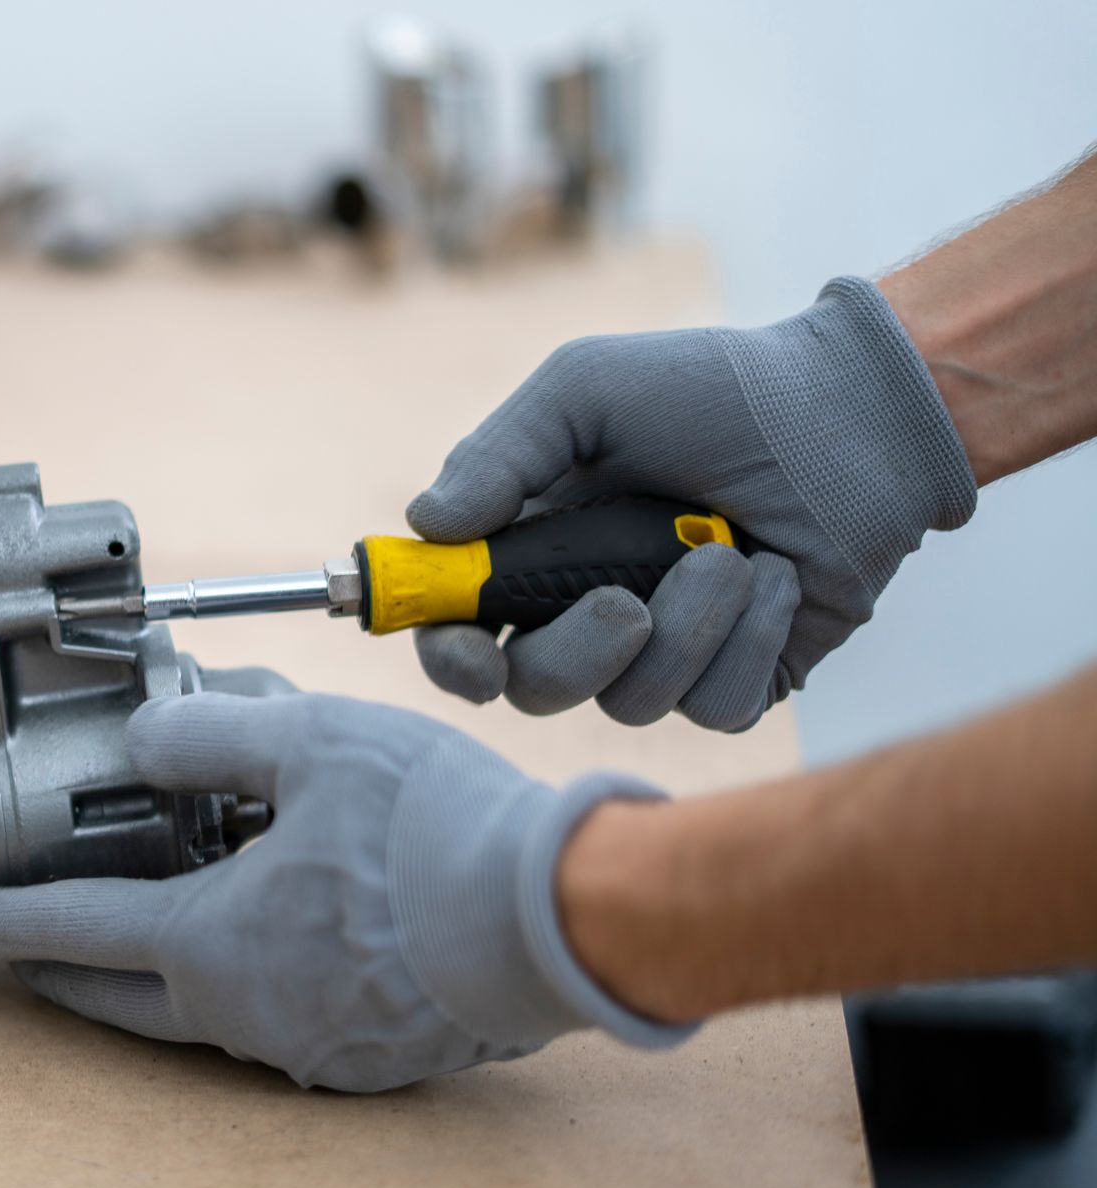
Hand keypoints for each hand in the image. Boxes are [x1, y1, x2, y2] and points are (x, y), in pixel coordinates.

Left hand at [0, 691, 682, 1092]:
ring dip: (154, 981)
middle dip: (62, 973)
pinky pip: (274, 1024)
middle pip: (120, 1001)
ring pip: (198, 1017)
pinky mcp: (365, 1056)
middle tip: (25, 953)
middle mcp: (247, 1013)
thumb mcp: (310, 744)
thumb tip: (144, 737)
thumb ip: (208, 734)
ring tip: (139, 943)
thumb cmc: (437, 830)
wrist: (559, 917)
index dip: (15, 918)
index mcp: (215, 943)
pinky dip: (241, 988)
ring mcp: (307, 1045)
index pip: (81, 930)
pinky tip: (262, 951)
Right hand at [407, 277, 977, 730]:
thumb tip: (425, 522)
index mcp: (531, 549)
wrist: (855, 416)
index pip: (457, 632)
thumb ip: (501, 452)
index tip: (472, 657)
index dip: (450, 658)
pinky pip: (718, 705)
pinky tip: (778, 576)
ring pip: (632, 703)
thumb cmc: (715, 392)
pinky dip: (750, 639)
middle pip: (534, 689)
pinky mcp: (739, 680)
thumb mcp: (588, 389)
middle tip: (626, 604)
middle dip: (577, 655)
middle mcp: (585, 611)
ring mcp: (662, 653)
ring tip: (734, 549)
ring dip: (689, 625)